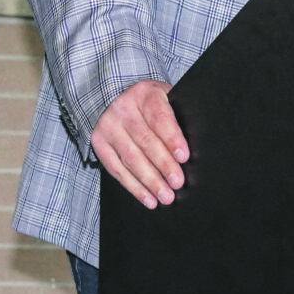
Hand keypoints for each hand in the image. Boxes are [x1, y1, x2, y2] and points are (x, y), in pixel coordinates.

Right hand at [90, 80, 188, 209]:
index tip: (184, 157)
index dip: (172, 138)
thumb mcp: (164, 98)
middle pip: (145, 141)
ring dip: (150, 181)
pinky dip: (134, 187)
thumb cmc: (150, 103)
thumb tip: (195, 146)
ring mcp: (109, 127)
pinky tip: (148, 198)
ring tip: (166, 196)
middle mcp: (123, 109)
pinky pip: (117, 170)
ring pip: (131, 158)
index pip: (159, 117)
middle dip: (163, 165)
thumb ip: (177, 115)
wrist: (114, 97)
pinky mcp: (99, 144)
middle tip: (177, 183)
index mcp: (145, 94)